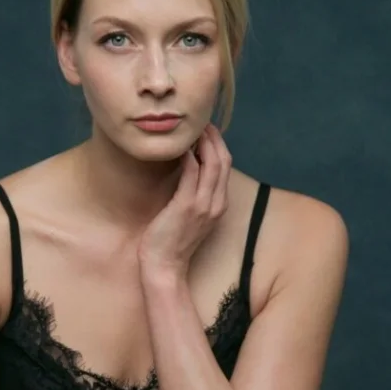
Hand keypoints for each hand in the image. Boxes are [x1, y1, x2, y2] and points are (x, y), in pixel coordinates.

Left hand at [138, 123, 231, 280]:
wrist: (165, 266)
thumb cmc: (171, 242)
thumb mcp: (189, 215)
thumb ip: (193, 194)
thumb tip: (187, 170)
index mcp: (218, 205)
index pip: (225, 167)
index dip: (217, 146)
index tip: (206, 131)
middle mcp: (216, 203)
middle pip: (223, 161)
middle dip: (214, 139)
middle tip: (201, 123)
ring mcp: (203, 205)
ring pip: (212, 165)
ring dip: (203, 143)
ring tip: (193, 130)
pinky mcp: (186, 206)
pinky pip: (192, 175)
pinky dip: (189, 158)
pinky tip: (181, 148)